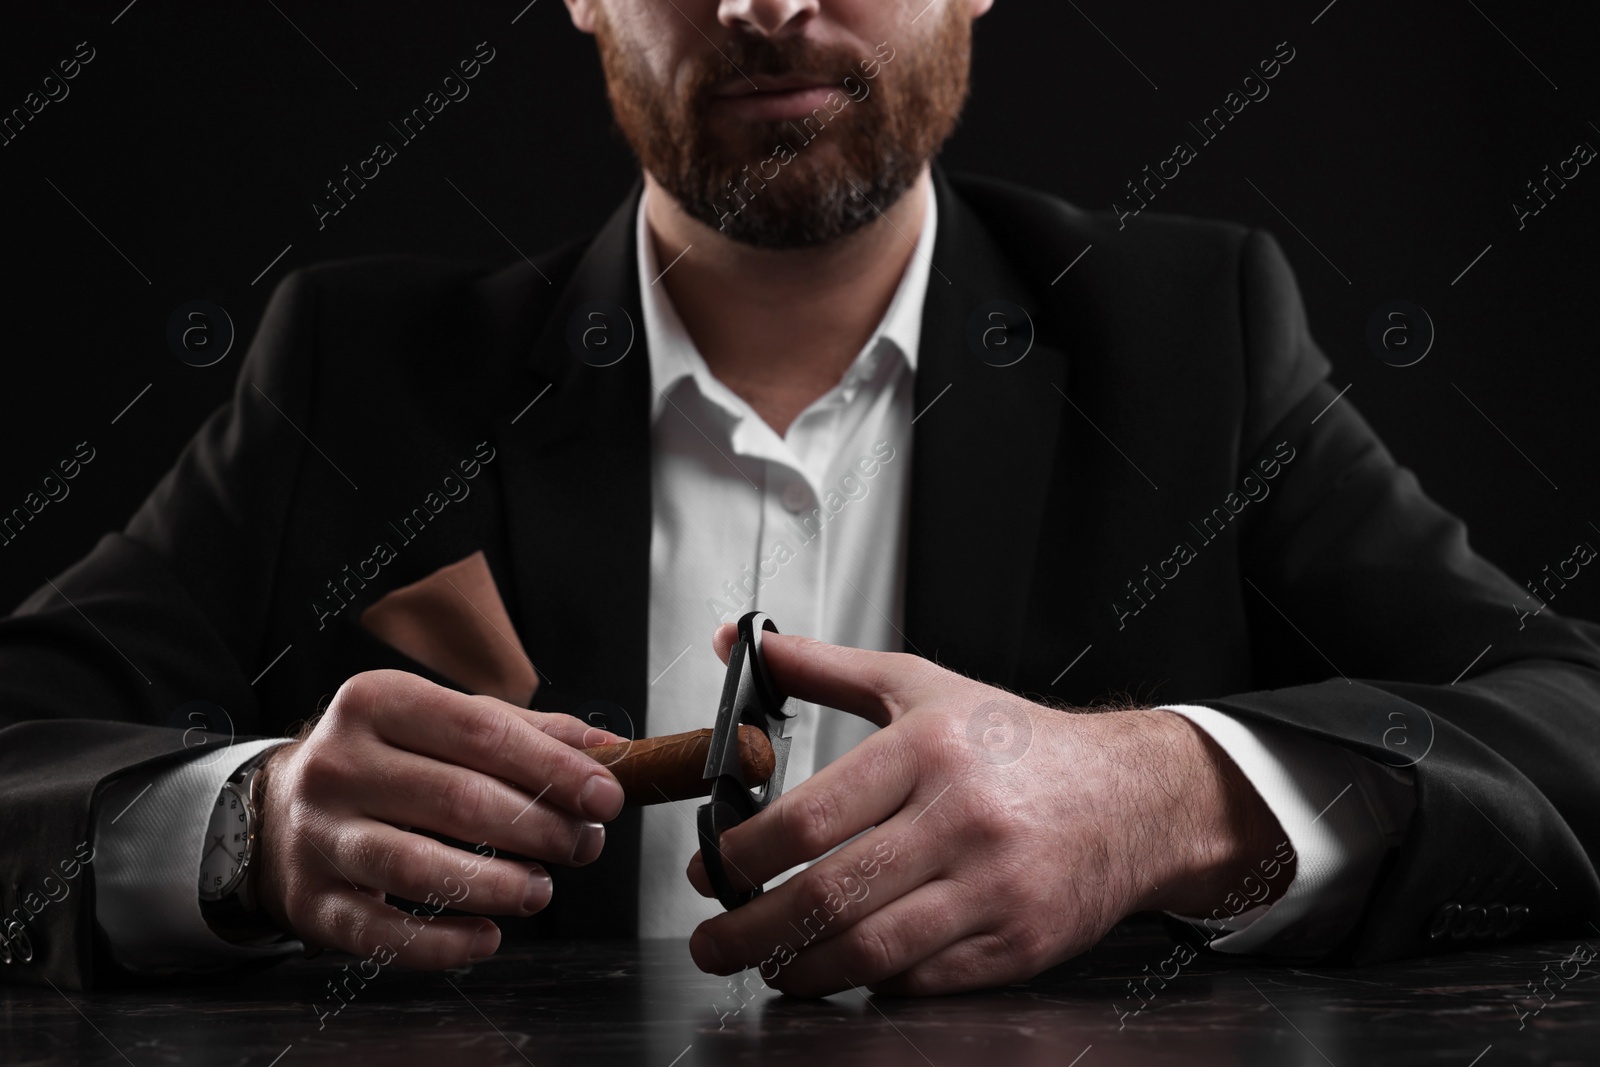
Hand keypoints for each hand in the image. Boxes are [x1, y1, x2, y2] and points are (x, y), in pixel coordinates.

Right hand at [255, 669, 625, 967]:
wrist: (281, 807)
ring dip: (497, 886)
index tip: (607, 794)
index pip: (480, 730)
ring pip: (419, 868)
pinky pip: (383, 934)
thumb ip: (528, 732)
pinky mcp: (313, 900)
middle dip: (538, 827)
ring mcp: (320, 834)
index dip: (552, 766)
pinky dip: (444, 943)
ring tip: (542, 889)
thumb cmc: (389, 759)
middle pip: (457, 800)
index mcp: (378, 702)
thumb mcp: (445, 722)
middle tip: (585, 844)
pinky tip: (488, 936)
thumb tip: (609, 750)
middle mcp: (338, 763)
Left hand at [685, 628, 1290, 995]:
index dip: (742, 854)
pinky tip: (841, 969)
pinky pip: (922, 980)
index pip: (809, 818)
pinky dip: (871, 982)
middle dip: (750, 930)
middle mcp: (961, 818)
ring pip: (870, 950)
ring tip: (765, 965)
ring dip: (799, 970)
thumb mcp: (920, 685)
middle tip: (713, 940)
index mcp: (928, 750)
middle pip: (828, 894)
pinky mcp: (1018, 944)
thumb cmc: (1017, 744)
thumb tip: (745, 644)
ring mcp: (994, 888)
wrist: (1132, 797)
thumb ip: (824, 668)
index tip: (712, 867)